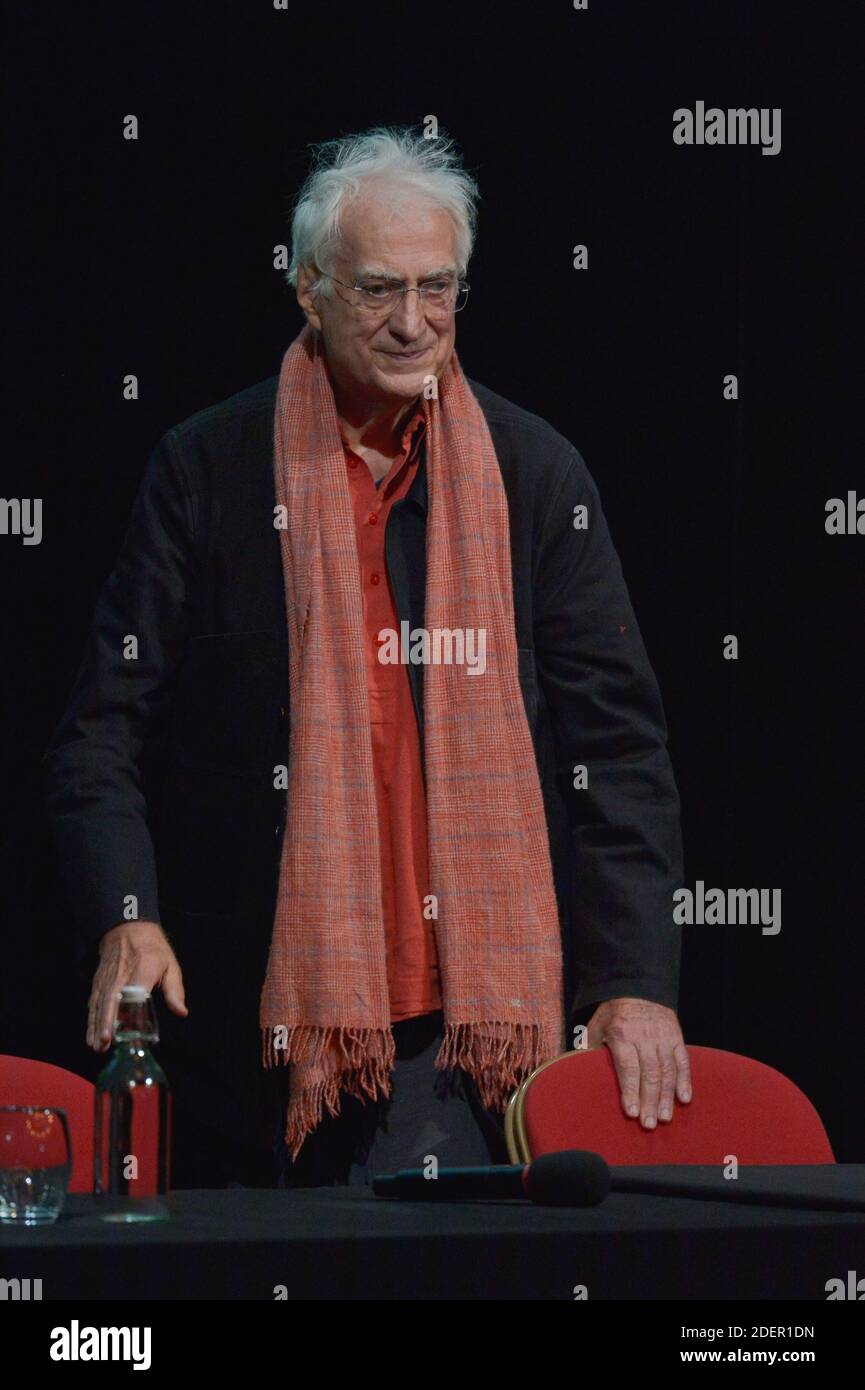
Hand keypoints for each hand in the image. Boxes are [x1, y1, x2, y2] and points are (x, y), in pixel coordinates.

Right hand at [87, 920, 187, 1051]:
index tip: (127, 1027)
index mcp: (143, 969)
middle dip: (107, 1022)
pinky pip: (93, 1002)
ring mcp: (107, 979)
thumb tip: (181, 1012)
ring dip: (97, 1025)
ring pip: (99, 1004)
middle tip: (105, 1043)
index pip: (135, 990)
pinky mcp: (98, 982)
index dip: (129, 1009)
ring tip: (97, 1046)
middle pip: (111, 1000)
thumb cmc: (153, 950)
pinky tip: (91, 1035)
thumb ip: (175, 990)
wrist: (127, 929)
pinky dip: (91, 1019)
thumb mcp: (170, 965)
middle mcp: (121, 974)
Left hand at [585, 997, 691, 1128]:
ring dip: (666, 1096)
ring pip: (667, 1070)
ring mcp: (663, 1037)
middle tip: (649, 1125)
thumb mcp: (596, 1025)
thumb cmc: (613, 1013)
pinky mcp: (676, 1037)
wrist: (638, 988)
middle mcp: (644, 1037)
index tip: (632, 1113)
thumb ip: (589, 1047)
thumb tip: (576, 1070)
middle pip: (649, 1074)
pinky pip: (683, 1060)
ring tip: (664, 1118)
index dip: (631, 1091)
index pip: (628, 1067)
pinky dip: (685, 1080)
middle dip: (649, 1101)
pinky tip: (684, 1098)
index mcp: (622, 1034)